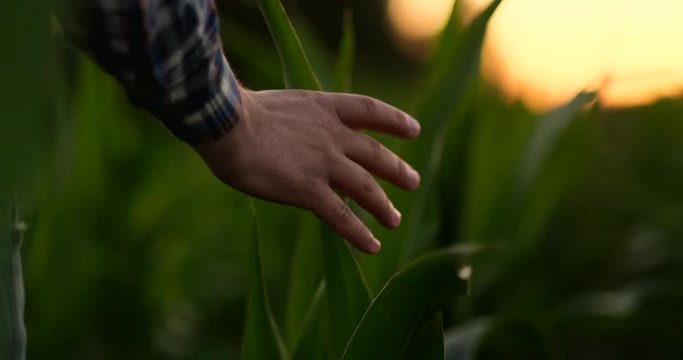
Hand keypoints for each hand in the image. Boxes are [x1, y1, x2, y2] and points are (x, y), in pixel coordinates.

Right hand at [192, 86, 420, 253]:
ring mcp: (324, 163)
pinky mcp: (309, 190)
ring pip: (365, 188)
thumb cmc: (237, 113)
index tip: (413, 130)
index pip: (370, 111)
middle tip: (413, 182)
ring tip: (394, 220)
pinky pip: (341, 216)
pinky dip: (359, 233)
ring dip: (383, 206)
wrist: (226, 123)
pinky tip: (372, 246)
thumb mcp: (278, 105)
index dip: (394, 121)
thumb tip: (293, 135)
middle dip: (397, 170)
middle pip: (375, 154)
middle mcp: (332, 135)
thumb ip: (296, 122)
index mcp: (324, 108)